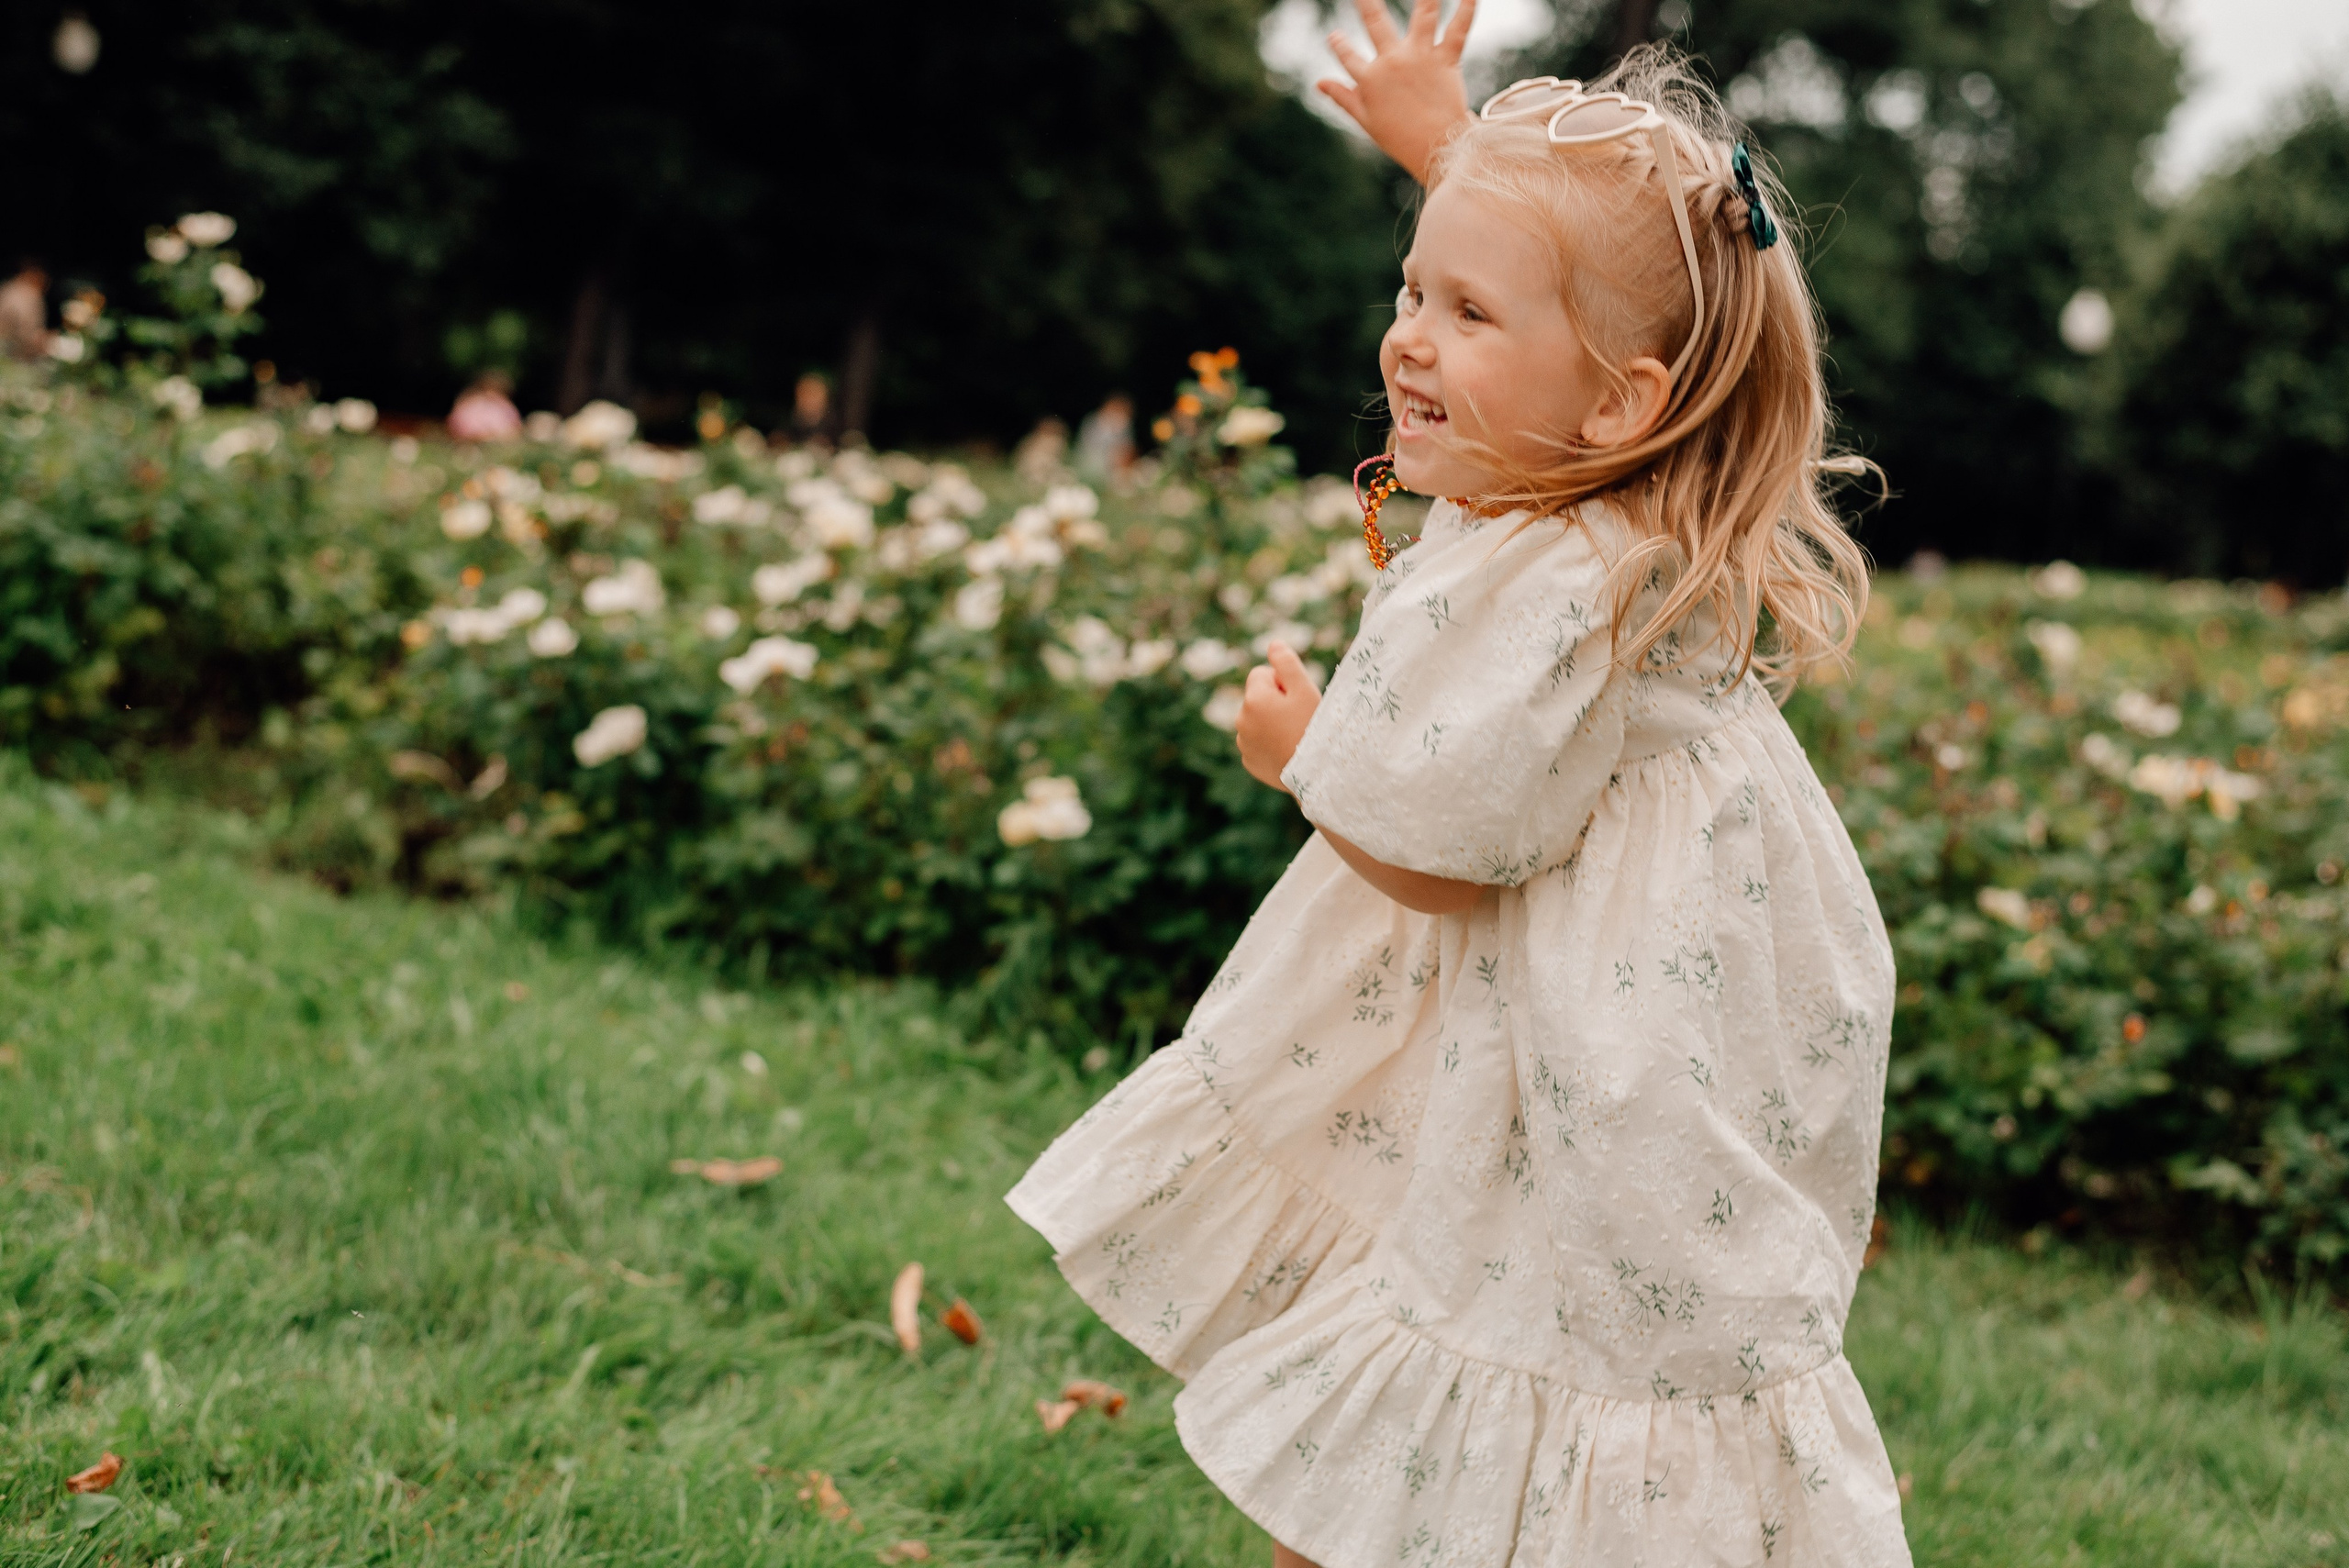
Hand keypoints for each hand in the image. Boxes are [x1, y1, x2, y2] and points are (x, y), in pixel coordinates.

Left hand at [1237, 642, 1320, 791]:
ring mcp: (1243, 743)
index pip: (1261, 674)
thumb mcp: (1305, 690)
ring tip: (1295, 735)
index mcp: (1253, 699)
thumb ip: (1286, 663)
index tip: (1298, 698)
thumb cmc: (1314, 727)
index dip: (1282, 682)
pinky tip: (1288, 751)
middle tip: (1299, 718)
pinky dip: (1270, 743)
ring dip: (1271, 722)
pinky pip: (1258, 743)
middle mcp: (1241, 720)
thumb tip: (1273, 643)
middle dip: (1275, 702)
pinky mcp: (1249, 762)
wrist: (1317, 774)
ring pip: (1257, 720)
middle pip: (1258, 697)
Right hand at [1319, 0, 1478, 181]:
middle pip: (1375, 22)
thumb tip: (1319, 83)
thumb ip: (1343, 97)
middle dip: (1366, 2)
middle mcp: (1392, 62)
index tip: (1335, 35)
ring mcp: (1419, 58)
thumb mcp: (1366, 119)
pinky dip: (1466, 10)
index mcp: (1369, 79)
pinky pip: (1457, 30)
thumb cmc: (1400, 139)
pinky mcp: (1445, 61)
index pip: (1347, 56)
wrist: (1437, 149)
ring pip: (1422, 16)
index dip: (1339, 45)